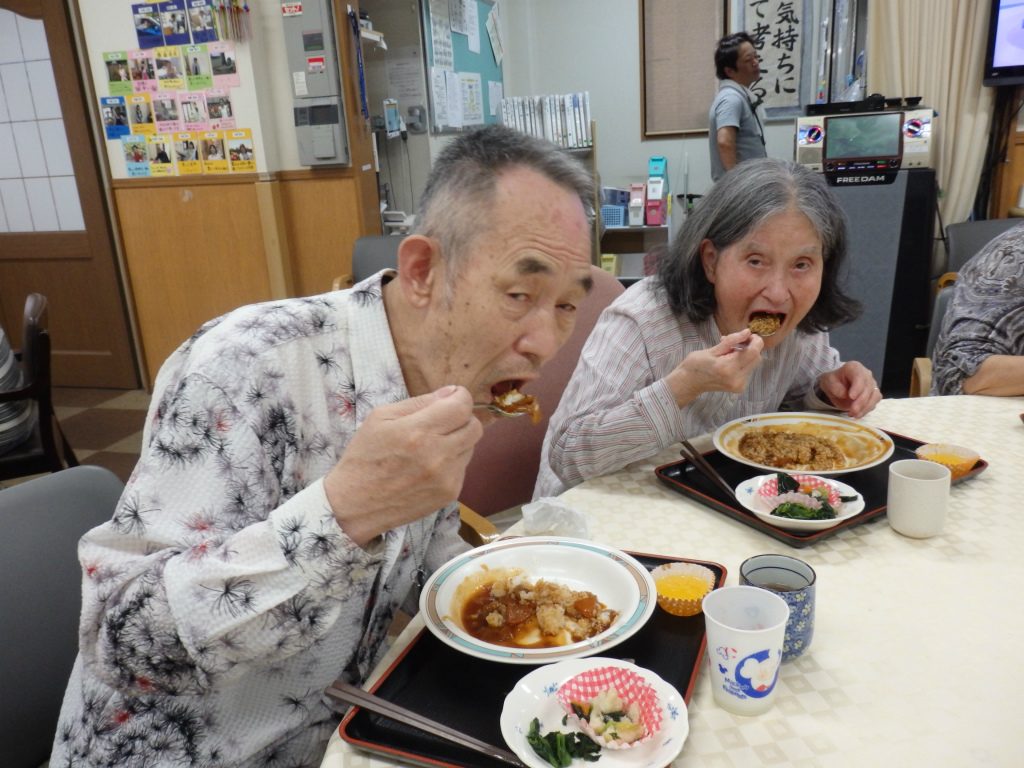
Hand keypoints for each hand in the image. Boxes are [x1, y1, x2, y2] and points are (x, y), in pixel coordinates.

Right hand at [324, 385, 482, 545]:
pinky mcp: (450, 493)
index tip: (451, 398)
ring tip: (431, 446)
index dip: (460, 396)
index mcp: (418, 431)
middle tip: (443, 421)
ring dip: (457, 440)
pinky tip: (429, 466)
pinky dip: (452, 462)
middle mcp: (437, 455)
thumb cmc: (364, 457)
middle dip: (462, 418)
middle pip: (475, 426)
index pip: (462, 406)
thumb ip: (419, 402)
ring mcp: (446, 477)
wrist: (355, 504)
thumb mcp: (380, 418)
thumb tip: (450, 392)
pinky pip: (463, 467)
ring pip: (471, 446)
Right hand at [665, 328, 763, 405]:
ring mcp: (739, 385)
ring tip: (731, 351)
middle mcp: (737, 378)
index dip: (755, 341)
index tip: (748, 334)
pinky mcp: (739, 387)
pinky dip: (743, 362)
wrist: (688, 383)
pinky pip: (748, 370)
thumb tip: (747, 332)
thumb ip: (731, 341)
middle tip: (738, 341)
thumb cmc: (695, 365)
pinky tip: (731, 360)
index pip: (753, 352)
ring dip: (746, 354)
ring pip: (754, 364)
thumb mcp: (711, 349)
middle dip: (751, 347)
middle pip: (756, 358)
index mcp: (728, 367)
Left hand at [816, 362, 881, 417]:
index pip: (859, 376)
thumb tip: (846, 395)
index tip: (851, 397)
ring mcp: (872, 384)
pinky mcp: (874, 394)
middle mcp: (866, 374)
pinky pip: (874, 402)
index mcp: (854, 367)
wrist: (836, 385)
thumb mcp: (828, 382)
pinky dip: (867, 410)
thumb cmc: (833, 381)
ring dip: (865, 407)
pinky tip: (857, 414)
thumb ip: (836, 387)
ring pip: (874, 396)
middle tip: (852, 410)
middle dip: (861, 401)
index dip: (857, 387)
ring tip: (854, 415)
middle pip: (868, 388)